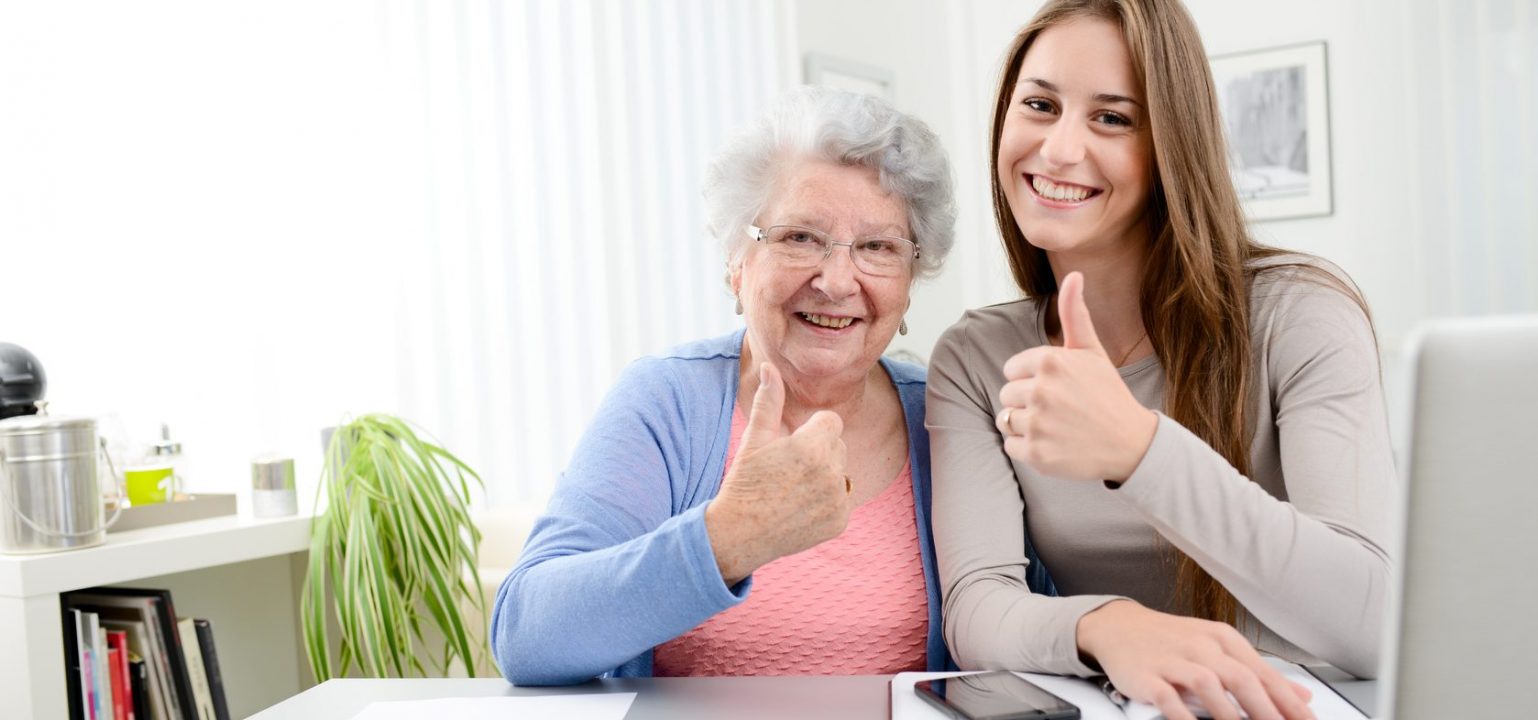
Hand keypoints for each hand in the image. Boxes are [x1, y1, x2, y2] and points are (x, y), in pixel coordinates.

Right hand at [706, 363, 852, 584]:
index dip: (810, 431)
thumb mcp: (754, 438)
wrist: (741, 533)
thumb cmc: (745, 481)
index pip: (831, 421)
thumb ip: (768, 401)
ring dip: (825, 475)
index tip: (791, 446)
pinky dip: (827, 502)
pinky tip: (801, 508)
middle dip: (819, 451)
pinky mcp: (840, 521)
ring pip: (842, 472)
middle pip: (838, 446)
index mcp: (812, 446)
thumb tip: (769, 367)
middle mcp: (831, 472)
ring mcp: (838, 499)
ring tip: (794, 489)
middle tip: (787, 470)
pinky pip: (842, 498)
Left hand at [995, 271, 1157, 481]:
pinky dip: (1027, 447)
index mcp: (1050, 361)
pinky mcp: (1037, 454)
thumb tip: (1074, 273)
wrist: (1131, 444)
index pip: (1012, 369)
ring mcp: (1038, 424)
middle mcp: (1041, 390)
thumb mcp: (1092, 351)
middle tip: (1059, 409)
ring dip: (1026, 425)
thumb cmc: (1107, 394)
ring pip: (1006, 420)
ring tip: (1056, 426)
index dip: (1032, 379)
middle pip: (1006, 394)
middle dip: (1027, 401)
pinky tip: (1053, 443)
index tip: (1058, 387)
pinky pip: (1010, 445)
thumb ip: (1075, 314)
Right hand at [1078, 601, 1314, 719]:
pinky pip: (1168, 698)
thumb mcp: (1218, 650)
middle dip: (1267, 711)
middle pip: (1241, 678)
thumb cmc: (1171, 641)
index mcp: (1223, 639)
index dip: (1289, 702)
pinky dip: (1184, 717)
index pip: (1264, 673)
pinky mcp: (1147, 674)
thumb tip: (1301, 696)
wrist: (1118, 627)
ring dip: (1230, 715)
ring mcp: (1173, 659)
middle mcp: (1200, 645)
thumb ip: (1258, 673)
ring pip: (1208, 685)